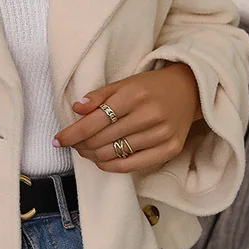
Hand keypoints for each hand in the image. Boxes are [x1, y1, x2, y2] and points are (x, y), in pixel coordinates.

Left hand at [53, 62, 203, 173]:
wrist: (190, 90)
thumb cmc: (150, 87)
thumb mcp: (124, 84)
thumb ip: (99, 96)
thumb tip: (76, 109)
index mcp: (134, 95)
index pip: (95, 121)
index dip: (72, 133)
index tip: (58, 140)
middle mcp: (149, 115)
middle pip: (102, 139)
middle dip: (81, 144)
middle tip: (72, 144)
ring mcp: (161, 134)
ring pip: (113, 154)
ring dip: (92, 155)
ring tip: (85, 151)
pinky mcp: (170, 149)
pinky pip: (131, 165)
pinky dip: (110, 165)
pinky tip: (100, 160)